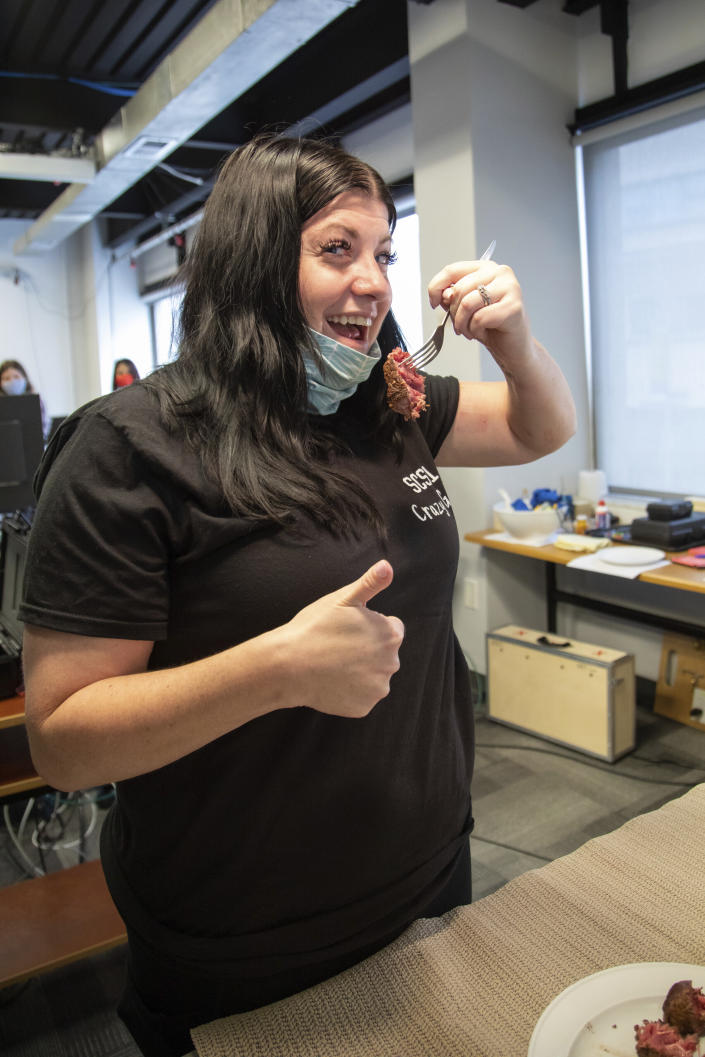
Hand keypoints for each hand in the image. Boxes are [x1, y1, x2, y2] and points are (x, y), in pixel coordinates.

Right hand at [285, 559, 403, 717]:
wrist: (288, 665)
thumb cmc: (314, 628)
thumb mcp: (342, 599)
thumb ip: (370, 583)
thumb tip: (388, 566)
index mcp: (391, 635)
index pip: (391, 628)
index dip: (369, 626)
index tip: (348, 628)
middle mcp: (392, 664)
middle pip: (384, 654)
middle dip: (368, 649)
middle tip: (338, 646)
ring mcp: (378, 689)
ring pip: (373, 676)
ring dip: (360, 671)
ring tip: (333, 663)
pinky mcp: (364, 708)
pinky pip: (361, 697)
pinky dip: (350, 691)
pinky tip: (332, 681)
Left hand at [428, 256, 533, 370]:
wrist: (512, 348)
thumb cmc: (490, 326)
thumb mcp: (464, 309)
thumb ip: (452, 297)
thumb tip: (445, 294)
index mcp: (485, 268)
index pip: (452, 270)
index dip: (436, 287)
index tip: (434, 303)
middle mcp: (500, 272)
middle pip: (459, 289)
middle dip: (453, 313)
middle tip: (460, 326)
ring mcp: (509, 288)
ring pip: (467, 303)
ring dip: (463, 324)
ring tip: (470, 330)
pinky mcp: (513, 307)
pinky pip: (480, 318)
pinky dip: (475, 330)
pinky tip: (483, 332)